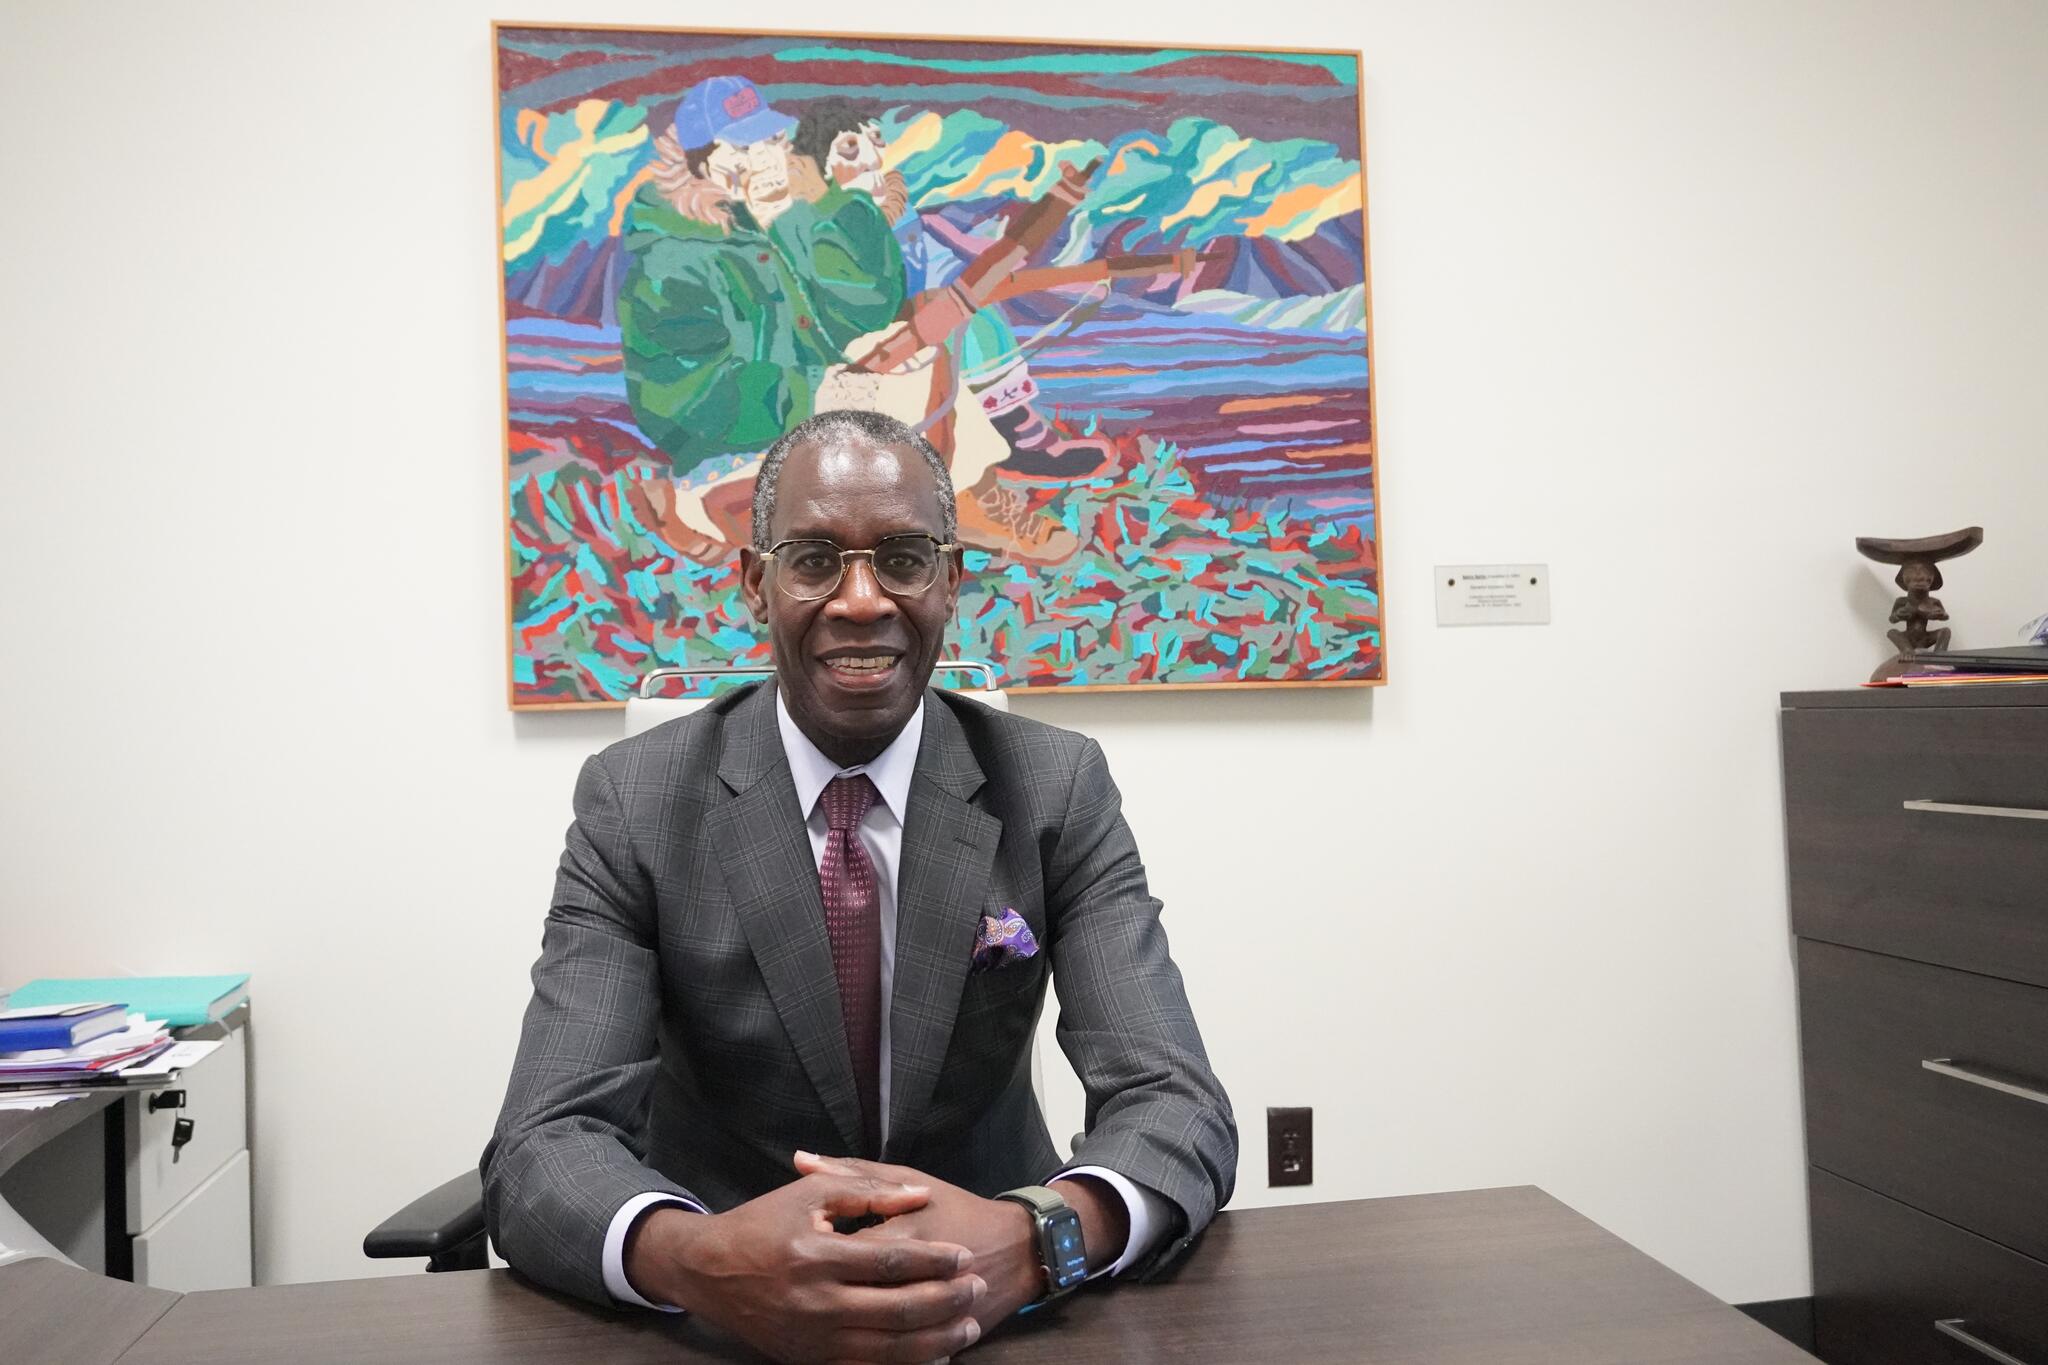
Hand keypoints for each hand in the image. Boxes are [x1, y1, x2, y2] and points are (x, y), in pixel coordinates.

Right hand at [623, 1171, 986, 1363]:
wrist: (708, 1272)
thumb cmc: (762, 1224)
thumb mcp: (809, 1193)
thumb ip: (868, 1190)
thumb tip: (920, 1195)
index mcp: (816, 1255)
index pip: (890, 1262)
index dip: (934, 1260)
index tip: (965, 1255)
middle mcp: (815, 1302)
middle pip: (897, 1309)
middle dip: (946, 1301)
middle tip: (977, 1288)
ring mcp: (811, 1338)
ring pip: (888, 1349)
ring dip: (935, 1340)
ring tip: (968, 1327)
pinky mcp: (808, 1360)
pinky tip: (934, 1356)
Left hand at [791, 1154, 1045, 1342]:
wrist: (1018, 1249)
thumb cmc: (955, 1208)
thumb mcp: (910, 1178)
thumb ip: (854, 1173)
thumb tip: (799, 1158)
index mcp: (905, 1233)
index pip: (848, 1250)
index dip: (816, 1254)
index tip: (794, 1253)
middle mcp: (916, 1276)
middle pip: (858, 1293)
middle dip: (827, 1296)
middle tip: (801, 1292)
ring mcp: (932, 1311)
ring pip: (877, 1328)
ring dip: (848, 1326)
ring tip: (823, 1317)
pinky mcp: (941, 1337)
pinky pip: (897, 1354)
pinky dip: (874, 1353)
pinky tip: (854, 1342)